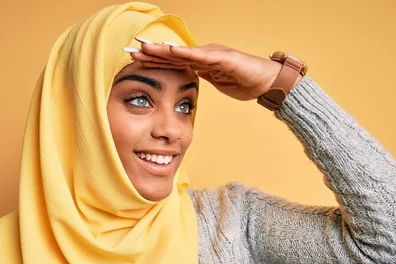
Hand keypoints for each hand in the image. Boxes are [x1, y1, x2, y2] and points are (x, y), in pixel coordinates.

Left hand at [129, 41, 299, 101]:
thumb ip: (203, 76)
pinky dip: (185, 53)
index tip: (134, 59)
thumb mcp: (217, 81)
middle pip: (172, 54)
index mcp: (201, 61)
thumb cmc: (244, 82)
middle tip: (129, 50)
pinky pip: (200, 55)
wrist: (266, 83)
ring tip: (143, 48)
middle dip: (150, 53)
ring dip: (162, 50)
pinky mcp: (222, 58)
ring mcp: (212, 54)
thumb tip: (191, 76)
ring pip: (182, 52)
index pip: (172, 60)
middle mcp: (204, 54)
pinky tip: (170, 50)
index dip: (153, 59)